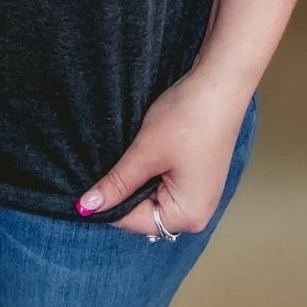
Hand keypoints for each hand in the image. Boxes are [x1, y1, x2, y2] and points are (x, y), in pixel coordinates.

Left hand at [74, 69, 250, 236]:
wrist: (220, 85)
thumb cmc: (187, 120)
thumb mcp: (146, 152)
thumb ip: (117, 183)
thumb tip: (88, 207)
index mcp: (187, 216)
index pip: (134, 221)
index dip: (108, 204)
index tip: (86, 187)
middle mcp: (197, 213)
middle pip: (145, 212)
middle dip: (124, 191)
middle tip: (103, 166)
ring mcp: (199, 194)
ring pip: (153, 195)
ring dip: (136, 179)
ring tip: (123, 157)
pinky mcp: (197, 176)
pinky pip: (165, 183)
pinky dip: (149, 170)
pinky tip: (142, 152)